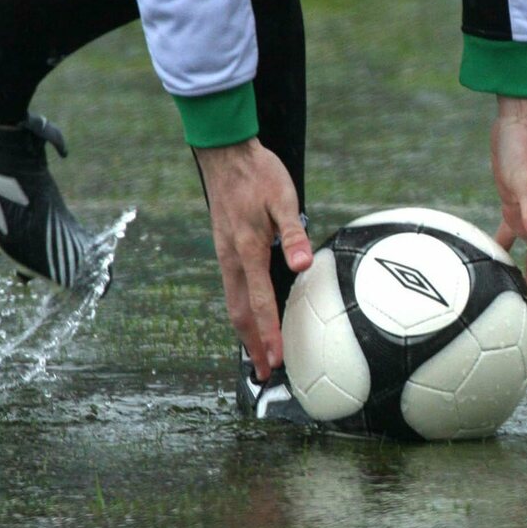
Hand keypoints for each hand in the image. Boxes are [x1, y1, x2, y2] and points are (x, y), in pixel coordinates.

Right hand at [196, 138, 311, 380]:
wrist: (226, 153)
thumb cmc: (258, 174)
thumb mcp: (284, 198)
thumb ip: (293, 234)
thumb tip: (301, 266)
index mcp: (247, 251)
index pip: (259, 303)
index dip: (270, 334)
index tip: (278, 359)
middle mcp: (231, 259)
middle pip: (240, 314)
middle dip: (253, 346)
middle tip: (266, 374)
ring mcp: (225, 256)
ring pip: (233, 305)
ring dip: (246, 334)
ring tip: (258, 358)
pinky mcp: (226, 250)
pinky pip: (232, 290)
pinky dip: (241, 314)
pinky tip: (251, 321)